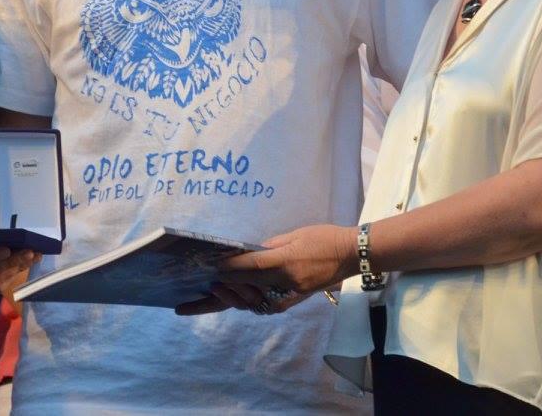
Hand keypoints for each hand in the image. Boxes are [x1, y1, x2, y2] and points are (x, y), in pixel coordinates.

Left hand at [176, 224, 357, 316]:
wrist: (350, 255)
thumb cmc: (322, 239)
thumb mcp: (292, 236)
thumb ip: (267, 248)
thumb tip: (244, 255)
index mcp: (284, 265)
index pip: (248, 269)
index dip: (225, 270)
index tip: (204, 269)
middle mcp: (284, 284)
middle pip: (244, 293)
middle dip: (216, 297)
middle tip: (191, 297)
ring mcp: (288, 295)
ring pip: (251, 303)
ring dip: (227, 301)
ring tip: (202, 298)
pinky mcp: (292, 300)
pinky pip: (263, 305)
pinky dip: (245, 303)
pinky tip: (227, 299)